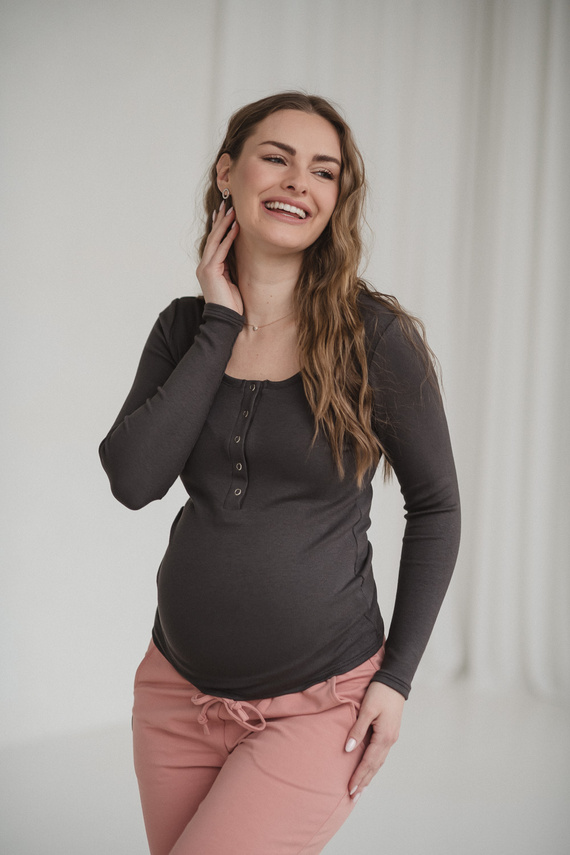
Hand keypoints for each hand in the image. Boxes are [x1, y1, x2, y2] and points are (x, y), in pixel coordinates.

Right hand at [196, 201, 241, 314]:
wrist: (225, 320)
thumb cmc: (230, 304)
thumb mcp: (231, 281)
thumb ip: (229, 267)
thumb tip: (235, 255)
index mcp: (208, 268)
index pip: (214, 243)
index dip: (219, 227)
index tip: (224, 213)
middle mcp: (204, 266)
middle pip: (213, 238)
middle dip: (220, 220)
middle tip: (227, 204)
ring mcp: (205, 268)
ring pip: (215, 241)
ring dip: (224, 224)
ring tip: (232, 211)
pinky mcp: (210, 271)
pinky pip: (221, 250)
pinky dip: (228, 238)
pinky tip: (235, 227)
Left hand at [345, 681, 404, 799]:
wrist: (394, 682)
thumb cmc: (380, 693)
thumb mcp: (367, 709)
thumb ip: (357, 730)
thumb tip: (348, 750)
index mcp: (384, 736)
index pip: (368, 762)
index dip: (358, 776)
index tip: (350, 789)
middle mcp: (389, 741)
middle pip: (375, 766)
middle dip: (364, 782)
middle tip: (353, 796)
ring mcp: (391, 738)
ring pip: (379, 762)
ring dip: (369, 776)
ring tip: (360, 789)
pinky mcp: (390, 733)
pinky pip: (380, 754)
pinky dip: (374, 765)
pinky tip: (369, 769)